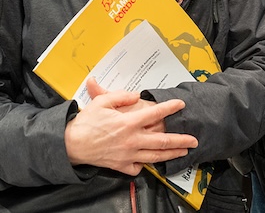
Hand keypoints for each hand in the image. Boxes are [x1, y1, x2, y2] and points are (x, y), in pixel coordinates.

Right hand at [64, 78, 197, 174]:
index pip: (156, 113)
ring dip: (172, 154)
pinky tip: (150, 161)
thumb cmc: (86, 122)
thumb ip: (122, 96)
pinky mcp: (121, 166)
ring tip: (184, 152)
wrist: (70, 145)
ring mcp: (128, 155)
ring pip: (156, 156)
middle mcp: (132, 140)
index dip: (170, 108)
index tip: (180, 104)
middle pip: (163, 141)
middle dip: (181, 140)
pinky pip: (138, 168)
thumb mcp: (103, 101)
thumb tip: (136, 96)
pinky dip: (145, 165)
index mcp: (129, 123)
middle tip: (194, 139)